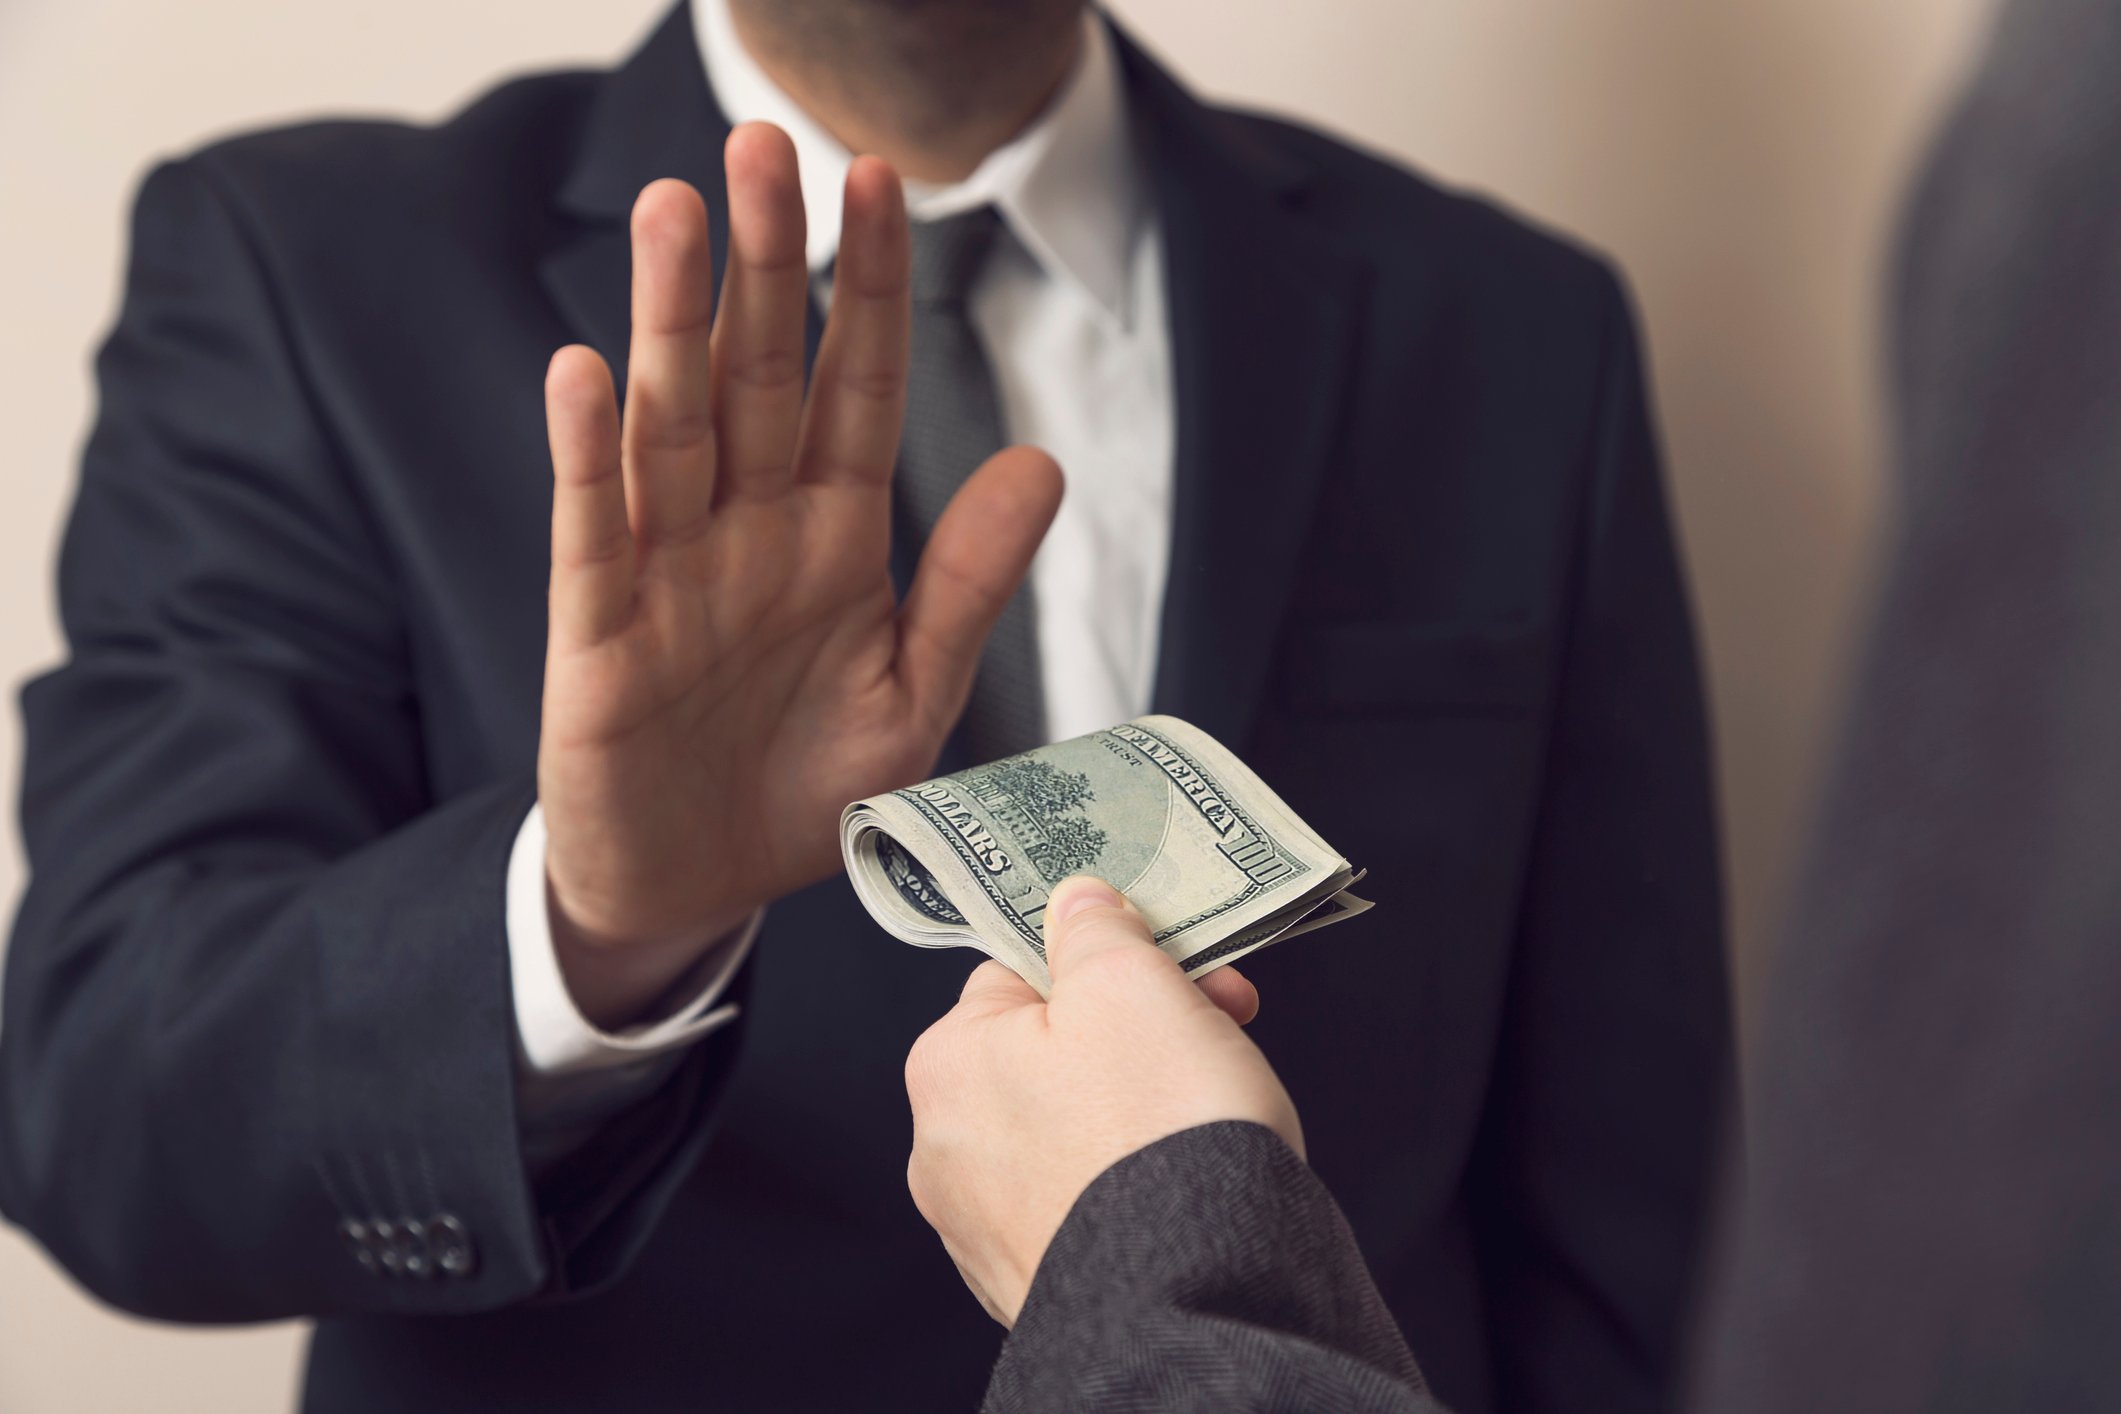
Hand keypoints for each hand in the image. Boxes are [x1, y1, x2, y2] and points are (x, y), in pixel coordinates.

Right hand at [538, 124, 1063, 1025]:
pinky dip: (588, 461)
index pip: (857, 385)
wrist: (700, 888)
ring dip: (670, 324)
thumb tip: (1039, 460)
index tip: (883, 179)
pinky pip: (594, 536)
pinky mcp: (599, 638)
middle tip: (762, 143)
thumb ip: (966, 583)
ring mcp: (669, 574)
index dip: (869, 286)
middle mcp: (750, 532)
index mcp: (835, 537)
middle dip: (765, 263)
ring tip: (672, 212)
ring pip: (671, 428)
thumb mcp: (913, 695)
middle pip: (758, 375)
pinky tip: (586, 373)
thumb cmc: (804, 791)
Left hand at [904, 876, 1300, 1325]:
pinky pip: (1090, 1195)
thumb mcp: (1130, 984)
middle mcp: (945, 1148)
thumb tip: (1077, 902)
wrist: (1193, 1297)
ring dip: (1144, 1099)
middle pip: (1054, 1047)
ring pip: (1076, 1122)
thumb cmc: (1155, 1128)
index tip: (1183, 962)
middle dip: (1142, 1026)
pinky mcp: (1037, 1280)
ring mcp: (986, 1226)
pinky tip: (1186, 1176)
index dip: (1114, 955)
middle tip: (1223, 1022)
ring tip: (1216, 1104)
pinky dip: (1136, 1175)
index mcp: (946, 1062)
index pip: (1022, 971)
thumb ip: (1095, 928)